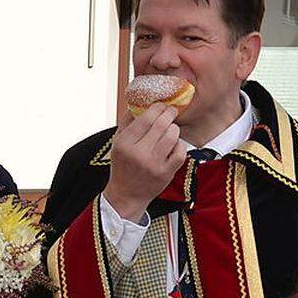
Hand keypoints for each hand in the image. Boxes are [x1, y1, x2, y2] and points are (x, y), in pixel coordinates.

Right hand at [102, 104, 186, 222]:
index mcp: (124, 144)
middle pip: (161, 124)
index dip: (157, 108)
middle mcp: (138, 154)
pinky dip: (179, 145)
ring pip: (172, 136)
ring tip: (170, 129)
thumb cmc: (123, 166)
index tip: (161, 105)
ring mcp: (153, 164)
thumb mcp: (117, 143)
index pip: (145, 119)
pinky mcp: (166, 173)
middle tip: (171, 111)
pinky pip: (180, 151)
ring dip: (174, 129)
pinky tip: (174, 145)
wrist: (126, 195)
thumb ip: (127, 122)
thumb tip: (139, 102)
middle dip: (169, 114)